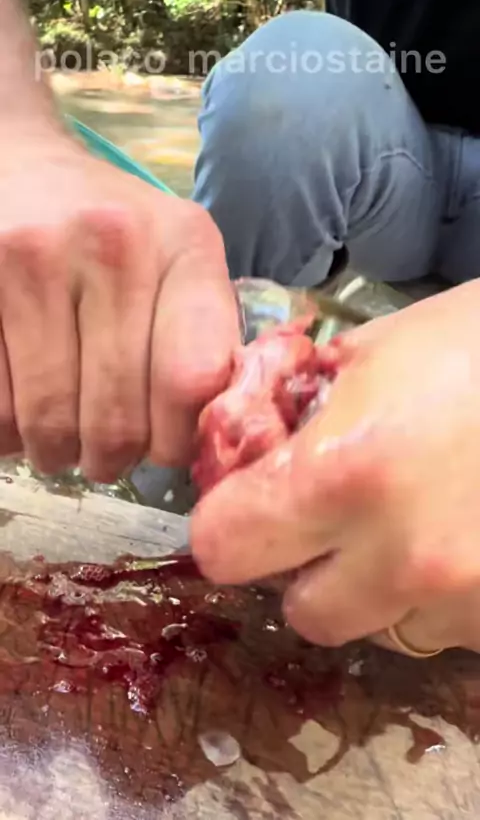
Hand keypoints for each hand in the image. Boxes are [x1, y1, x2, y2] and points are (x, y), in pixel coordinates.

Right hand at [0, 129, 238, 479]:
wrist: (23, 167)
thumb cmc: (115, 231)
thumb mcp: (180, 261)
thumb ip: (205, 340)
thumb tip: (208, 441)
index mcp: (182, 244)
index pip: (191, 382)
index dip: (177, 440)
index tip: (164, 447)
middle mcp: (111, 245)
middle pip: (116, 420)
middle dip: (112, 459)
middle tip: (106, 455)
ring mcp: (31, 260)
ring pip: (47, 424)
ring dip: (57, 452)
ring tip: (62, 434)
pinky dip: (9, 433)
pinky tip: (22, 405)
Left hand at [191, 282, 479, 652]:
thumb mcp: (380, 346)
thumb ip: (301, 400)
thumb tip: (258, 437)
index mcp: (345, 472)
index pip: (225, 547)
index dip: (231, 523)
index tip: (250, 505)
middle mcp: (402, 557)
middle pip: (302, 611)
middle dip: (309, 568)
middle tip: (340, 519)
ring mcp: (465, 600)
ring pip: (380, 628)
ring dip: (383, 587)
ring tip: (425, 519)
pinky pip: (447, 629)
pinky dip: (445, 597)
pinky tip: (471, 535)